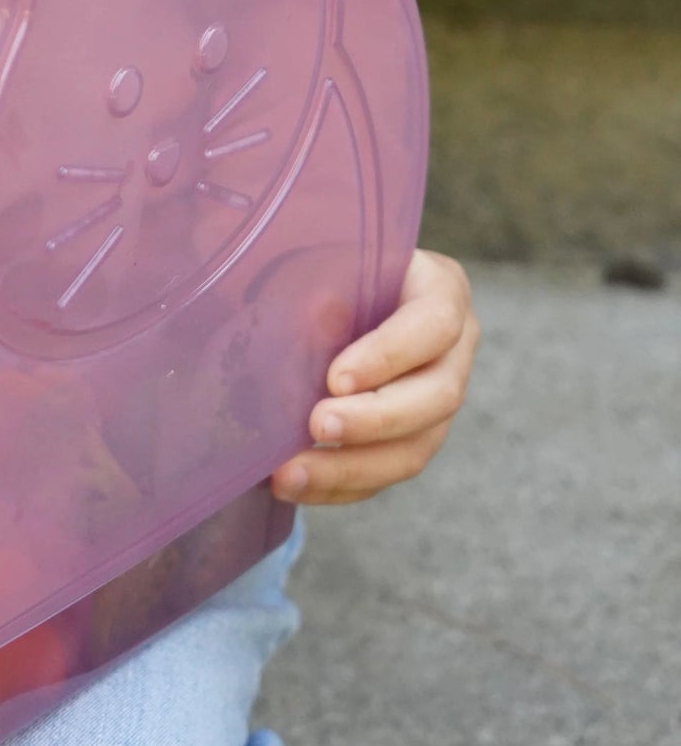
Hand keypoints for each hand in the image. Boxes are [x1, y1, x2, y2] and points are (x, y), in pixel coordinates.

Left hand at [272, 250, 479, 504]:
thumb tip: (318, 319)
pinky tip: (296, 486)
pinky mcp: (413, 438)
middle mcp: (454, 350)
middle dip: (375, 420)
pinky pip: (386, 473)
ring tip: (291, 474)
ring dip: (351, 468)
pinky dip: (341, 485)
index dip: (390, 355)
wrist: (319, 293)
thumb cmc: (320, 265)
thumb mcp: (322, 258)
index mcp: (441, 290)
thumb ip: (323, 280)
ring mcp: (437, 400)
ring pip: (416, 447)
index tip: (335, 378)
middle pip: (437, 397)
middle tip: (316, 425)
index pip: (434, 324)